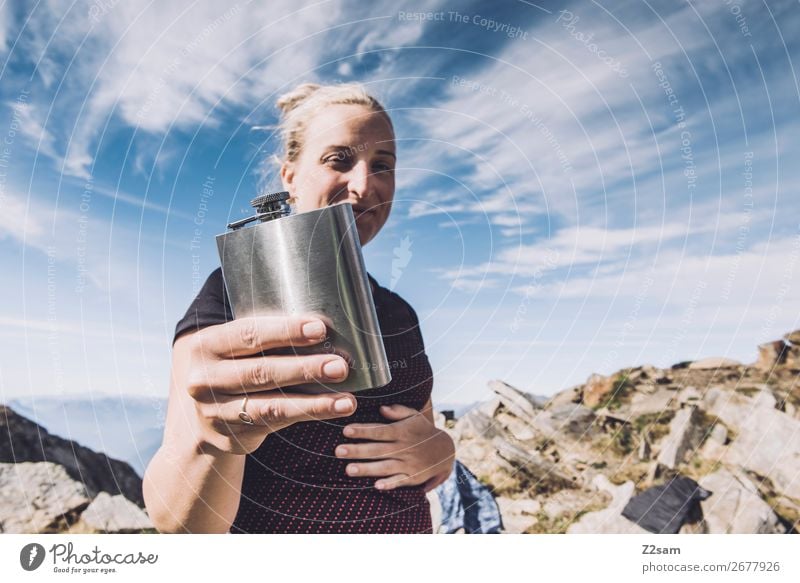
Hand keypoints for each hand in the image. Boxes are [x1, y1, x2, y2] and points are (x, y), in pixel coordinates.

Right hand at [175, 315, 357, 454]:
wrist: (196, 419)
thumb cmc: (229, 366)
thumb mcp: (231, 346)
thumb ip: (262, 336)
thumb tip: (324, 325)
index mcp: (206, 345)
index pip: (248, 334)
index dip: (285, 331)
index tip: (319, 328)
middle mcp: (205, 379)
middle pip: (261, 372)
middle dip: (305, 368)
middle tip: (340, 366)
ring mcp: (217, 411)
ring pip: (271, 406)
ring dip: (314, 401)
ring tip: (346, 400)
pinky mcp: (233, 435)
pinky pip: (276, 423)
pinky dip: (308, 415)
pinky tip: (334, 409)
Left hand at [335, 403, 455, 491]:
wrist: (446, 451)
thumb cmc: (423, 431)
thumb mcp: (415, 416)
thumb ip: (398, 411)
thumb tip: (382, 408)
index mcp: (401, 431)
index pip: (379, 430)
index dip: (363, 431)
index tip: (346, 430)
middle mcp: (403, 448)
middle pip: (377, 450)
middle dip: (357, 450)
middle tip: (338, 451)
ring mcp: (408, 464)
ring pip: (385, 467)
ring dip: (367, 469)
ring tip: (348, 470)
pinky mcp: (413, 477)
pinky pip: (400, 481)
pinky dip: (390, 484)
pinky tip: (377, 486)